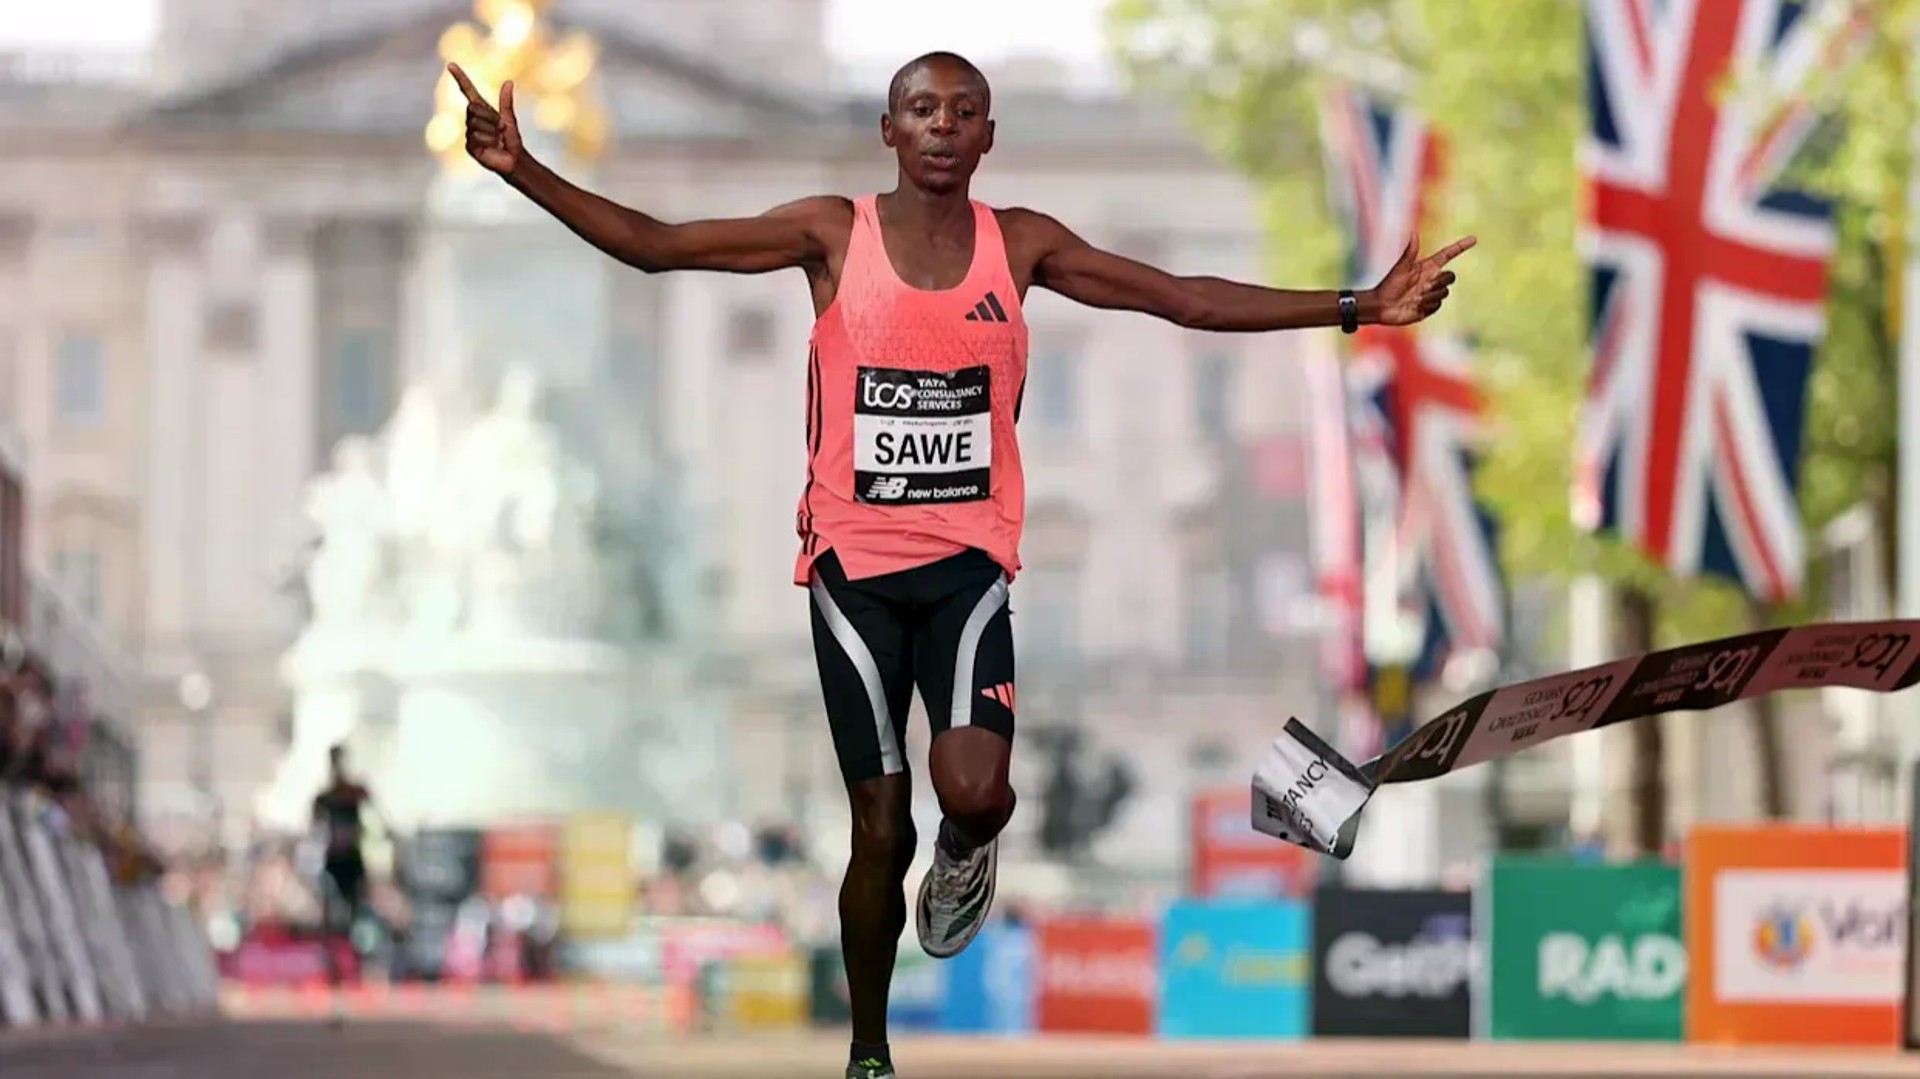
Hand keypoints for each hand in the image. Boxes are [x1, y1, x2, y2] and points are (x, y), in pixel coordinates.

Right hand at [447, 62, 523, 176]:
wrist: (514, 160)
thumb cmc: (512, 139)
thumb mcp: (509, 119)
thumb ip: (506, 102)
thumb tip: (509, 82)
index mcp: (482, 110)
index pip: (468, 91)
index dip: (460, 78)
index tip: (450, 64)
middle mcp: (472, 119)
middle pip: (472, 108)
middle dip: (490, 117)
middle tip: (501, 128)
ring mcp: (469, 132)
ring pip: (475, 124)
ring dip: (492, 132)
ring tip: (498, 140)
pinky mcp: (469, 146)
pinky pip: (475, 137)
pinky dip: (488, 142)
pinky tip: (492, 147)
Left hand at [1368, 234, 1475, 326]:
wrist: (1381, 306)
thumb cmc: (1388, 285)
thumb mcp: (1401, 268)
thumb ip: (1410, 252)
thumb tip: (1414, 233)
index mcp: (1426, 267)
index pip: (1447, 255)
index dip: (1460, 247)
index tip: (1473, 239)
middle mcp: (1431, 279)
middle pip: (1451, 276)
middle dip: (1440, 281)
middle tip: (1423, 286)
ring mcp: (1431, 293)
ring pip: (1445, 292)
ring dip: (1430, 294)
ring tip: (1415, 297)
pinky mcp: (1429, 307)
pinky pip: (1438, 304)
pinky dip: (1427, 304)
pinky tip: (1415, 305)